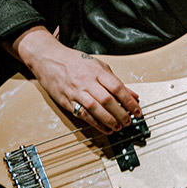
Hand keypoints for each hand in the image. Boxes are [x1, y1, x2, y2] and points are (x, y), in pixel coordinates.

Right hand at [8, 26, 140, 133]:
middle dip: (121, 113)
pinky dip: (95, 123)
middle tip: (129, 121)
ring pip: (95, 108)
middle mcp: (87, 81)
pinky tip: (104, 128)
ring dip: (108, 120)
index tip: (138, 110)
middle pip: (107, 100)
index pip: (117, 87)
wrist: (48, 58)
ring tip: (118, 127)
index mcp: (97, 71)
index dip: (129, 101)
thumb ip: (115, 81)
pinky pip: (82, 114)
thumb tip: (133, 95)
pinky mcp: (67, 100)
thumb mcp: (98, 66)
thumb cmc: (74, 61)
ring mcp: (76, 91)